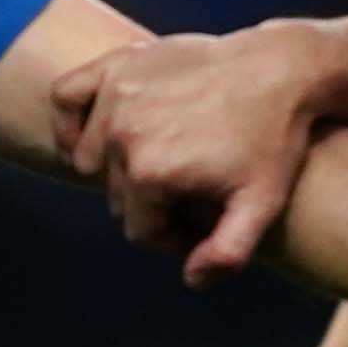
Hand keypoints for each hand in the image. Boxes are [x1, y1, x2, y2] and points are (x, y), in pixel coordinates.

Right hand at [75, 23, 337, 282]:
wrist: (280, 69)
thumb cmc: (273, 140)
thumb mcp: (262, 204)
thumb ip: (228, 254)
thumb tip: (191, 281)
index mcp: (150, 173)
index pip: (140, 231)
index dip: (173, 238)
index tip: (200, 229)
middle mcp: (123, 134)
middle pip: (118, 197)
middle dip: (152, 205)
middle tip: (189, 195)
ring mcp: (116, 96)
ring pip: (90, 157)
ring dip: (116, 167)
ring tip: (157, 165)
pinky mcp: (117, 65)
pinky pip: (67, 96)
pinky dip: (72, 120)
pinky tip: (94, 134)